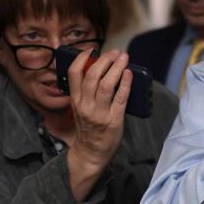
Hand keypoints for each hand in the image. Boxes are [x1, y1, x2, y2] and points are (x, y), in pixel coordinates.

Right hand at [67, 48, 129, 179]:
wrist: (91, 153)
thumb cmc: (87, 129)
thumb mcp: (80, 109)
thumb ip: (85, 92)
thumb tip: (101, 70)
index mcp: (75, 100)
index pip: (74, 74)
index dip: (81, 58)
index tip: (90, 50)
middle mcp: (86, 105)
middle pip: (92, 76)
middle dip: (104, 60)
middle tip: (115, 52)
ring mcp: (100, 113)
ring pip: (107, 85)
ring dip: (116, 68)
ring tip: (123, 58)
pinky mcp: (114, 120)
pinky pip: (121, 98)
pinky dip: (126, 83)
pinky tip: (129, 74)